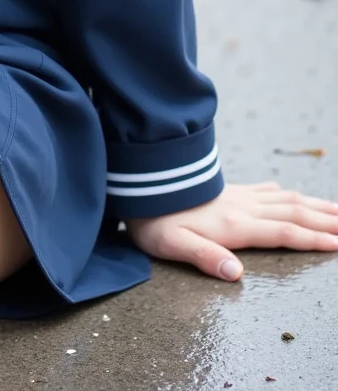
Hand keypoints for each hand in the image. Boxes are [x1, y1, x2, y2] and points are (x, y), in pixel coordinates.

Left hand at [125, 181, 337, 280]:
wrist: (139, 182)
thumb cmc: (153, 219)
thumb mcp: (173, 244)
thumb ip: (205, 257)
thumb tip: (235, 274)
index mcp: (234, 224)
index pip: (284, 232)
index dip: (313, 239)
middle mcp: (242, 207)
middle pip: (294, 213)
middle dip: (325, 220)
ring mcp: (236, 196)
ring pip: (284, 199)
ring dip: (312, 204)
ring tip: (335, 209)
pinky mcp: (226, 190)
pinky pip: (263, 190)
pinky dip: (282, 192)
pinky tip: (286, 191)